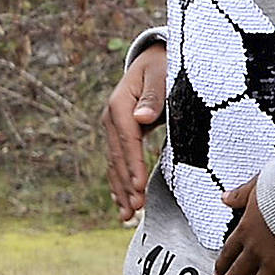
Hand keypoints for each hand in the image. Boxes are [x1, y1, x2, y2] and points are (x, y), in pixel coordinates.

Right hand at [102, 43, 166, 221]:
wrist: (154, 59)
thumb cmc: (162, 67)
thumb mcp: (161, 75)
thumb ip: (153, 96)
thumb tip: (142, 116)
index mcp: (120, 104)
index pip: (127, 140)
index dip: (133, 164)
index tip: (139, 187)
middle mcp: (111, 117)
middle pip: (117, 156)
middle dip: (125, 184)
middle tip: (136, 209)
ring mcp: (112, 127)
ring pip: (113, 163)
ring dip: (120, 190)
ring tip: (128, 215)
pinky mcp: (118, 134)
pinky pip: (116, 161)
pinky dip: (118, 182)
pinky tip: (122, 203)